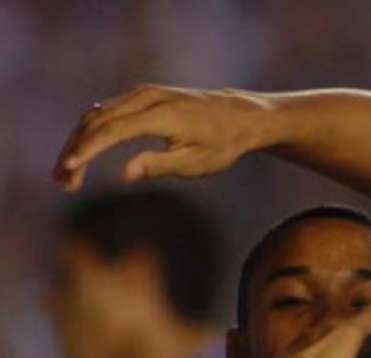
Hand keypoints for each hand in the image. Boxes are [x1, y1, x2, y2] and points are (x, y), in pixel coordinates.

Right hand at [53, 84, 272, 190]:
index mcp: (162, 115)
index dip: (88, 150)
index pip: (113, 131)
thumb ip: (160, 166)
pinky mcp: (141, 95)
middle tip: (63, 182)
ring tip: (68, 175)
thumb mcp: (197, 162)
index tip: (69, 168)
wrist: (239, 116)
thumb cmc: (222, 144)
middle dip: (76, 151)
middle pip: (97, 122)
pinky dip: (91, 131)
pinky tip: (83, 154)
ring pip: (97, 115)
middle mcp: (147, 97)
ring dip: (78, 142)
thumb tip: (124, 173)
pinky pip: (107, 111)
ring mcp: (143, 93)